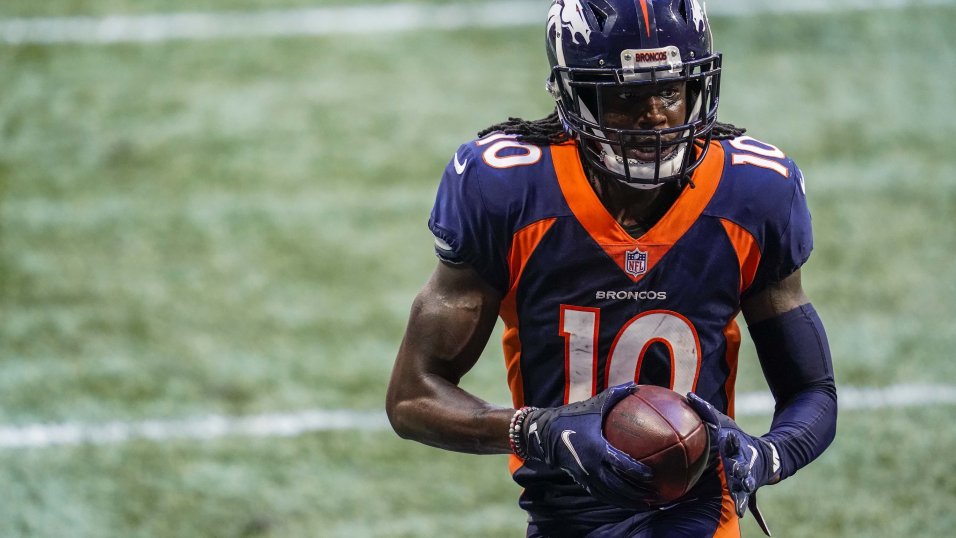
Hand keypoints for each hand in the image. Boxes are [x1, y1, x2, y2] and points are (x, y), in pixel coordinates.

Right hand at [520, 383, 654, 507]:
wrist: (546, 433)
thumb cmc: (574, 415)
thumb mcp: (595, 404)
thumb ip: (616, 395)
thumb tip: (637, 386)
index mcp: (597, 447)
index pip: (620, 463)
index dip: (637, 471)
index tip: (653, 476)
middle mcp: (591, 465)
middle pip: (618, 486)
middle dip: (637, 493)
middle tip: (656, 496)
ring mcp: (586, 475)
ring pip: (611, 494)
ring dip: (629, 501)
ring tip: (648, 505)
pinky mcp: (582, 480)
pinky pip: (602, 494)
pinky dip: (617, 500)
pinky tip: (629, 502)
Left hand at [686, 393, 777, 534]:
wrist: (764, 454)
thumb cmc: (736, 437)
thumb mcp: (724, 423)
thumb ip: (707, 410)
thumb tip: (688, 395)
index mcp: (735, 447)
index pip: (735, 442)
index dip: (732, 440)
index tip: (731, 437)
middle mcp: (743, 463)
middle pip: (742, 466)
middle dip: (740, 469)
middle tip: (738, 471)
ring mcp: (747, 478)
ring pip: (747, 486)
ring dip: (745, 492)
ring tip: (743, 504)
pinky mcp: (747, 490)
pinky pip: (751, 503)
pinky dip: (753, 512)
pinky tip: (753, 522)